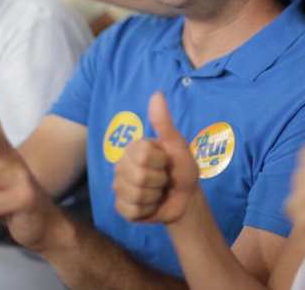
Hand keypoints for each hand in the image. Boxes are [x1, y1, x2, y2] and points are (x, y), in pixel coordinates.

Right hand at [113, 92, 199, 223]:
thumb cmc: (181, 168)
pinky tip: (152, 205)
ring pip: (134, 195)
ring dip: (155, 196)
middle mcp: (122, 166)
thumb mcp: (177, 145)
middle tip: (164, 179)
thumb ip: (164, 123)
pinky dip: (148, 210)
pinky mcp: (122, 207)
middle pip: (137, 176)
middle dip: (159, 181)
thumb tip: (157, 94)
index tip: (166, 162)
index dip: (160, 161)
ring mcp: (119, 187)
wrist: (185, 198)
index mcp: (134, 149)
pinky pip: (131, 211)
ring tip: (159, 192)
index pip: (142, 155)